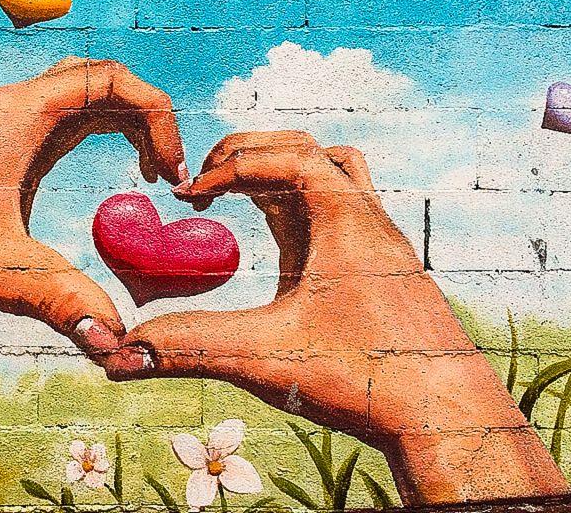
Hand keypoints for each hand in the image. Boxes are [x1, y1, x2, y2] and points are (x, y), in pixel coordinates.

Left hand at [0, 58, 187, 359]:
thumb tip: (118, 343)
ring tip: (144, 174)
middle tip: (167, 171)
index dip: (157, 112)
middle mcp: (3, 111)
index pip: (109, 77)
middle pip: (94, 81)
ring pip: (67, 102)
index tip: (170, 171)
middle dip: (143, 114)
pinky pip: (43, 129)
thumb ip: (61, 300)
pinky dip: (80, 142)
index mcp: (14, 116)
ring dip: (114, 124)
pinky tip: (84, 185)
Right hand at [105, 131, 566, 504]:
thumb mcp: (267, 358)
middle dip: (249, 155)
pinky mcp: (383, 268)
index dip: (225, 167)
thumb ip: (190, 347)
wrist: (451, 420)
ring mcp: (380, 242)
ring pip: (335, 171)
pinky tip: (280, 245)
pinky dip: (305, 205)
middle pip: (306, 150)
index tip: (186, 195)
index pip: (281, 157)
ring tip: (240, 196)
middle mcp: (367, 218)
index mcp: (345, 218)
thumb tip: (119, 354)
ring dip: (284, 170)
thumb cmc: (370, 381)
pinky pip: (343, 209)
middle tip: (204, 182)